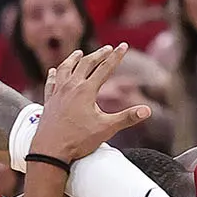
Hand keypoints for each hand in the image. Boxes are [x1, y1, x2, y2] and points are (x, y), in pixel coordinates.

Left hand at [29, 45, 151, 162]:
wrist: (50, 151)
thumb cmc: (78, 140)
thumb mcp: (106, 129)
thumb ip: (127, 118)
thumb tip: (147, 111)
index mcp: (86, 91)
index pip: (105, 68)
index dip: (116, 56)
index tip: (123, 46)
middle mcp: (71, 87)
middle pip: (86, 64)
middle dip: (99, 54)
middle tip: (108, 48)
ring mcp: (58, 93)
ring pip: (66, 69)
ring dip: (74, 59)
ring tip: (79, 53)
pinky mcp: (49, 102)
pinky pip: (51, 83)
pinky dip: (54, 75)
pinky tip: (54, 71)